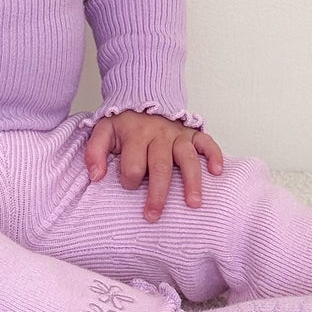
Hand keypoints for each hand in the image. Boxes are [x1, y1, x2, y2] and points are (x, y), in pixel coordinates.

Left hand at [84, 111, 223, 220]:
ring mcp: (178, 134)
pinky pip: (207, 142)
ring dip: (191, 181)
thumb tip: (96, 177)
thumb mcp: (102, 130)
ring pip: (187, 158)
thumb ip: (95, 152)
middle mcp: (159, 135)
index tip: (128, 187)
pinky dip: (214, 155)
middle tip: (154, 216)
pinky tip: (217, 172)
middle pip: (160, 167)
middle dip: (157, 194)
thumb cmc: (124, 122)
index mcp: (135, 135)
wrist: (143, 95)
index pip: (133, 164)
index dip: (129, 180)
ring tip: (193, 204)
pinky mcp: (192, 133)